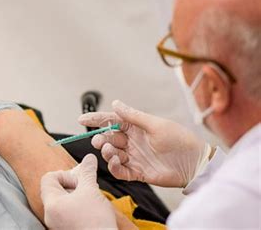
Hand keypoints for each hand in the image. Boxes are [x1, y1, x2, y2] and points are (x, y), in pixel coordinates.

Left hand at [41, 154, 116, 229]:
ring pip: (62, 201)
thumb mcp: (91, 191)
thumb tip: (89, 159)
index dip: (64, 174)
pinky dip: (77, 207)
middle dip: (72, 185)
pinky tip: (90, 209)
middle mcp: (50, 215)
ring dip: (76, 196)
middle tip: (86, 187)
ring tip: (90, 198)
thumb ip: (87, 172)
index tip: (79, 180)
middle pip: (55, 189)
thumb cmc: (96, 223)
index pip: (48, 178)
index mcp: (51, 204)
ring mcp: (57, 224)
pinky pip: (67, 213)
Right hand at [79, 100, 209, 187]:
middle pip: (109, 138)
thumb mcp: (155, 124)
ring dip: (108, 153)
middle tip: (100, 141)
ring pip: (112, 155)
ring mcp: (134, 157)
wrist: (195, 164)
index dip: (96, 120)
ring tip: (111, 151)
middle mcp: (133, 142)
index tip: (82, 119)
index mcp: (136, 127)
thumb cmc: (179, 140)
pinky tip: (116, 163)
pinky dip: (115, 168)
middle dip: (101, 139)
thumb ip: (133, 116)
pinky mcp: (138, 172)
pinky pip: (120, 171)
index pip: (111, 121)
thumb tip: (115, 103)